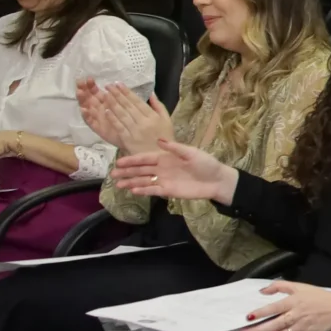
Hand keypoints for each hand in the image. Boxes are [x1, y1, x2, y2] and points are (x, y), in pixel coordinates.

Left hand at [78, 78, 172, 158]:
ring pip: (122, 115)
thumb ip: (159, 106)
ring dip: (112, 104)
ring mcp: (135, 131)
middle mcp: (143, 122)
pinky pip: (119, 127)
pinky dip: (112, 118)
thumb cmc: (164, 138)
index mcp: (153, 117)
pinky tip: (106, 110)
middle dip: (117, 94)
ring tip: (105, 94)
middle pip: (128, 106)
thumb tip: (151, 93)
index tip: (118, 83)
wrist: (160, 157)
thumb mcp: (167, 120)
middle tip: (108, 86)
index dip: (127, 92)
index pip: (137, 101)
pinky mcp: (128, 140)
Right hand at [110, 136, 237, 203]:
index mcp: (165, 157)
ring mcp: (164, 180)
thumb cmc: (205, 163)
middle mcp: (161, 168)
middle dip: (127, 171)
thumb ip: (174, 148)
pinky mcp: (168, 191)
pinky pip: (153, 190)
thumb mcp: (191, 153)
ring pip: (144, 181)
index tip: (119, 161)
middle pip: (141, 170)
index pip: (145, 158)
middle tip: (113, 174)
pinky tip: (133, 190)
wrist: (217, 180)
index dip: (132, 159)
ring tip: (118, 184)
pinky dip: (143, 190)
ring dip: (131, 182)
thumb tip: (158, 140)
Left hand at [240, 280, 330, 330]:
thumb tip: (262, 291)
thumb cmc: (318, 296)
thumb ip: (280, 286)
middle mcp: (295, 316)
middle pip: (274, 325)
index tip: (248, 317)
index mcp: (294, 302)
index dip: (261, 312)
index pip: (274, 308)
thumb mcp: (300, 286)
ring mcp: (300, 329)